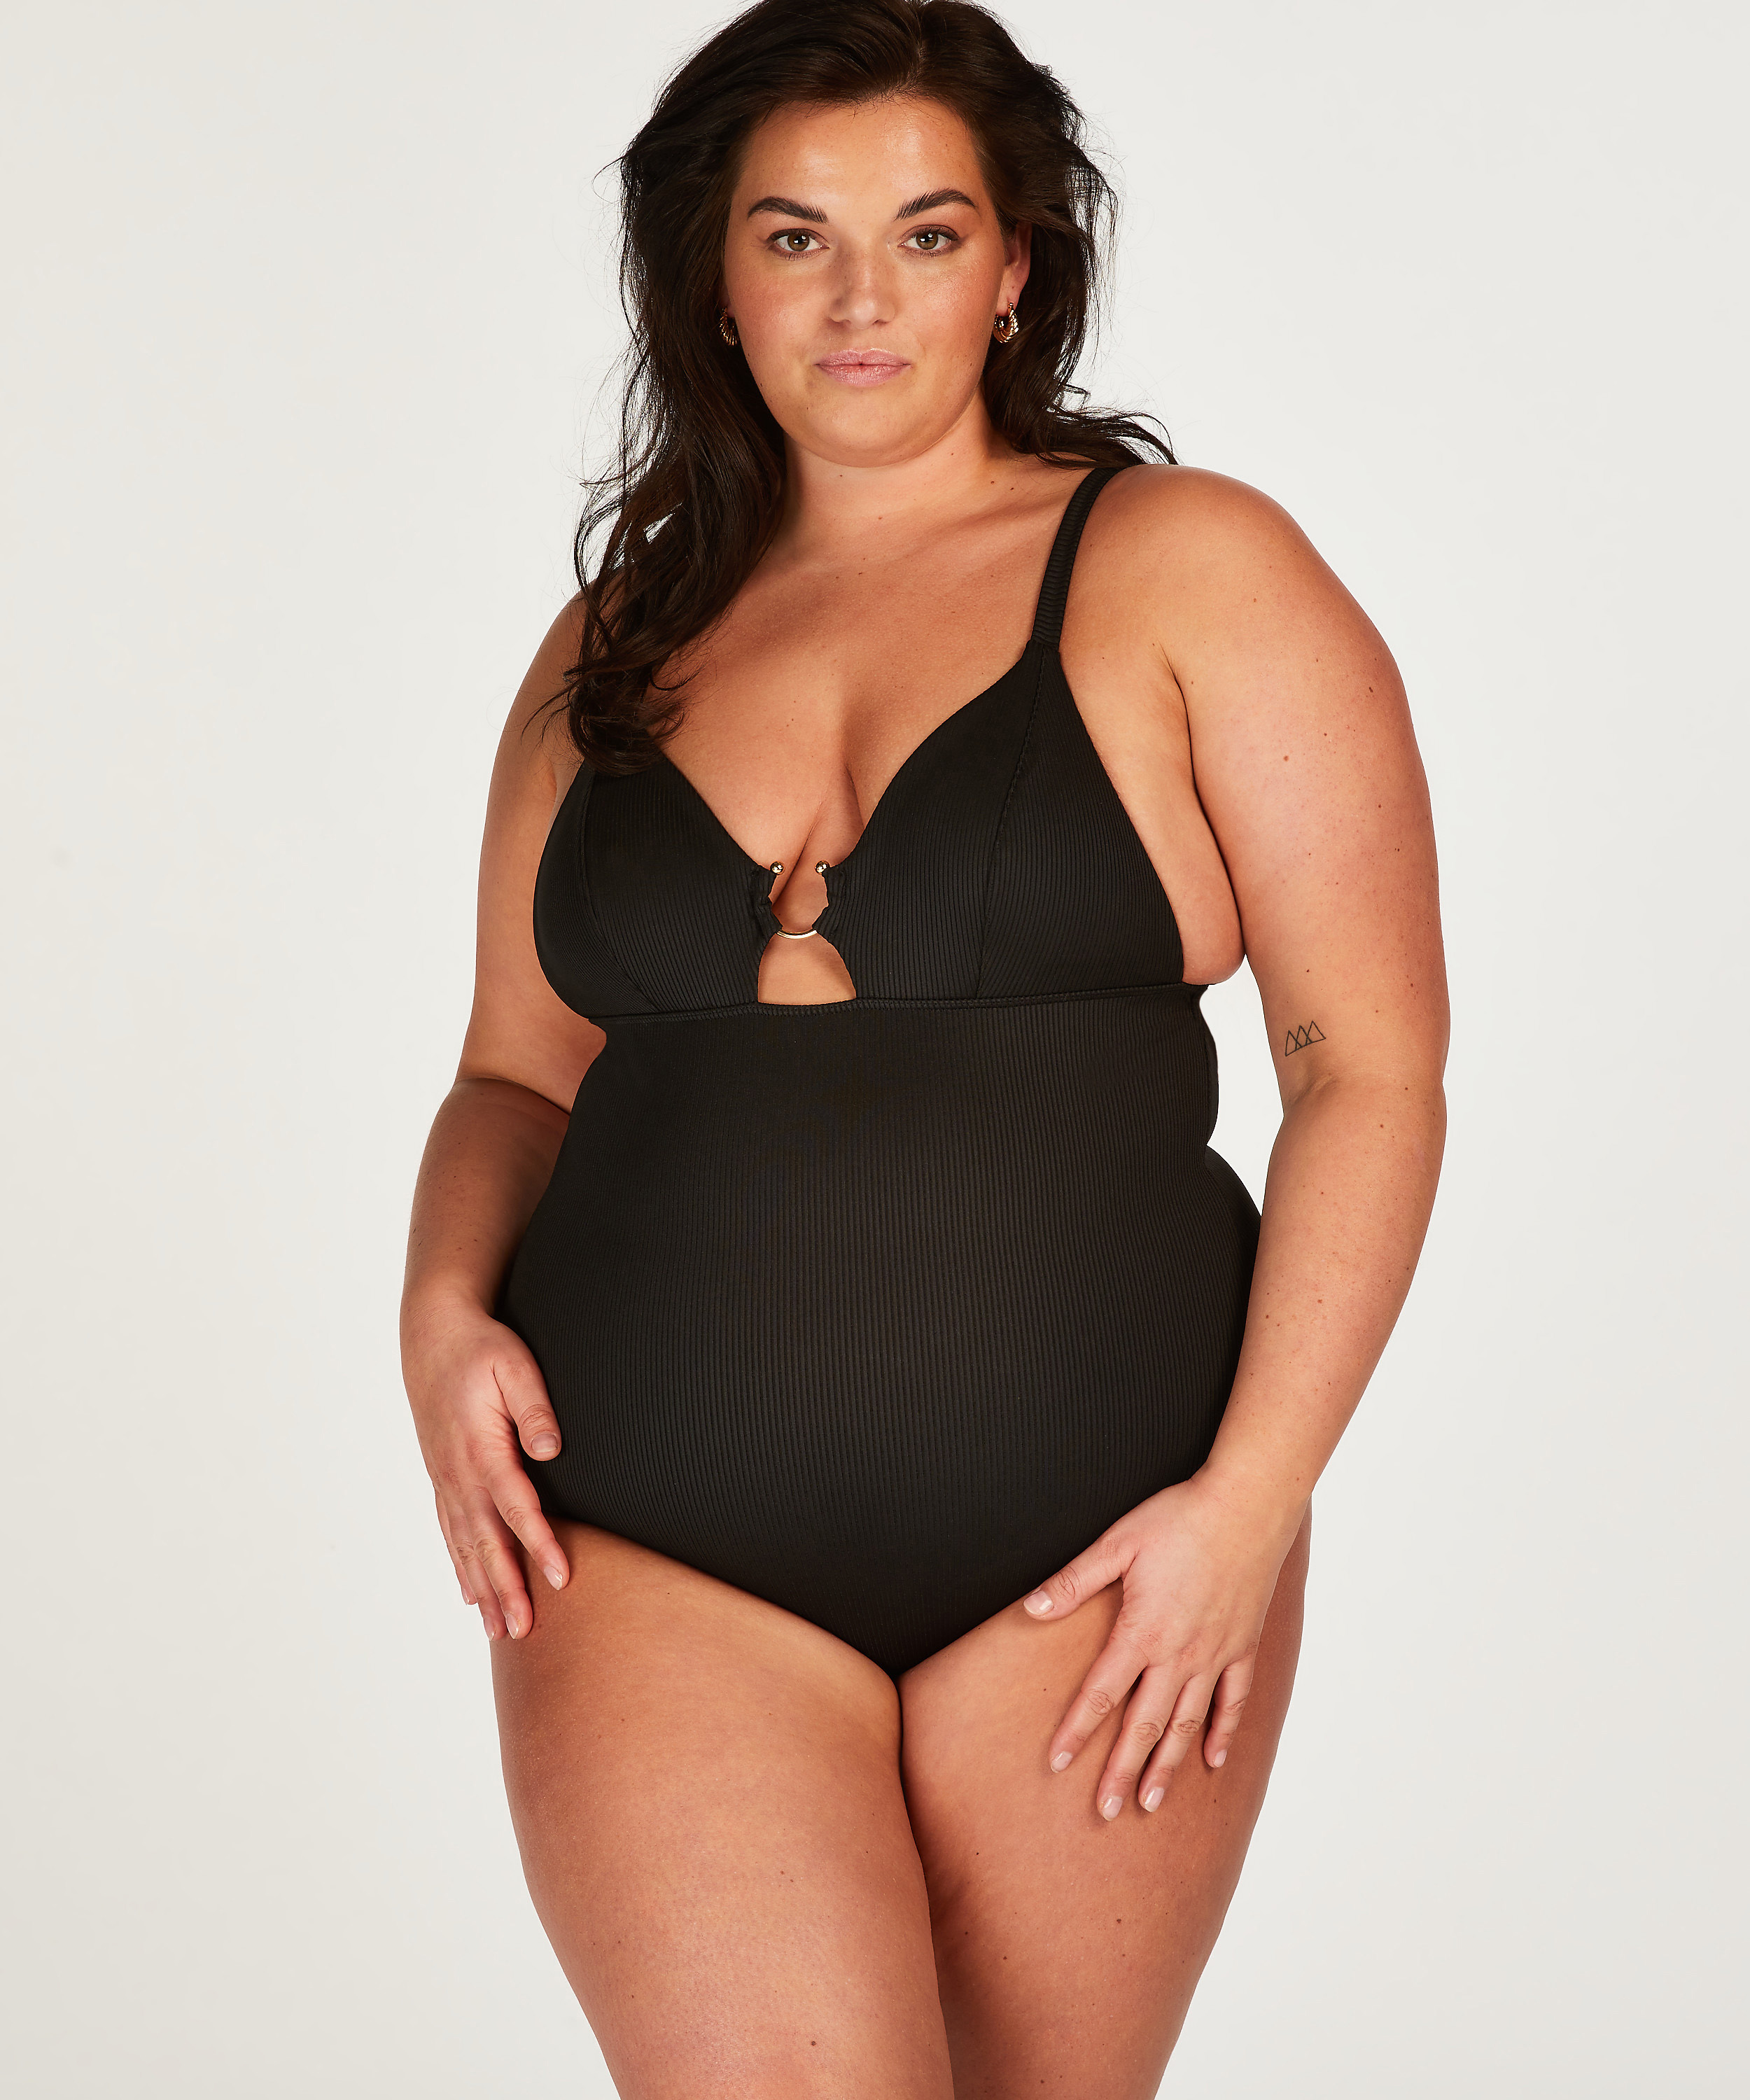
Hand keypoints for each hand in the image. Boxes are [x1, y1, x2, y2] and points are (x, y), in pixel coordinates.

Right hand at [402, 1291, 569, 1639]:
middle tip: (524, 1631)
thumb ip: (535, 1407)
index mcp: (480, 1448)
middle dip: (507, 1588)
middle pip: (486, 1541)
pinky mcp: (441, 1476)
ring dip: (484, 1589)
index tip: (561, 1578)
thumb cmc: (480, 1348)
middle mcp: (458, 1473)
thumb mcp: (514, 1366)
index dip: (538, 1545)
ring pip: (465, 1544)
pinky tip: (470, 1595)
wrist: (433, 1334)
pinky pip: (450, 1531)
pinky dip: (461, 1565)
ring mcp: (445, 1478)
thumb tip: (550, 1449)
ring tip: (501, 1630)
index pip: (515, 1507)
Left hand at [1020, 1474, 1302, 1817]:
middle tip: (1105, 1812)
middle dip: (1121, 1771)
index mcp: (1143, 1631)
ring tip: (1150, 1803)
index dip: (1077, 1730)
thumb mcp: (1118, 1542)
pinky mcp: (1243, 1647)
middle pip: (1144, 1725)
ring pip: (1187, 1724)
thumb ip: (1075, 1581)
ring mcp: (1216, 1655)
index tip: (1057, 1763)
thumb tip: (1032, 1608)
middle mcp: (1180, 1654)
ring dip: (1166, 1766)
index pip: (1102, 1693)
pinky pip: (1233, 1702)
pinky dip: (1222, 1734)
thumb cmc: (1179, 1518)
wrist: (1248, 1506)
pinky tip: (1211, 1762)